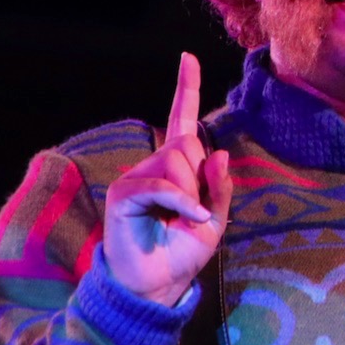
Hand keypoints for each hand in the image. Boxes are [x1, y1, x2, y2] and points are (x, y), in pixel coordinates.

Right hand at [103, 52, 231, 305]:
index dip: (186, 88)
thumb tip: (219, 153)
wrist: (158, 286)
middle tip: (195, 211)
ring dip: (190, 194)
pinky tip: (189, 218)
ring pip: (177, 162)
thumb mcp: (215, 221)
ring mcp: (137, 177)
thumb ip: (219, 188)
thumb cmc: (183, 252)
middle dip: (201, 177)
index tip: (189, 58)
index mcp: (179, 167)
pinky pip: (162, 185)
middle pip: (187, 144)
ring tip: (182, 219)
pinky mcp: (125, 194)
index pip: (183, 120)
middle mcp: (155, 166)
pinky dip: (181, 201)